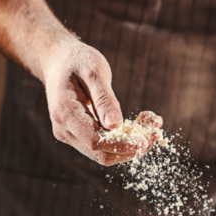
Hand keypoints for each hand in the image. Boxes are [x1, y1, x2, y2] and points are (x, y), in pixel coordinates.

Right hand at [42, 41, 157, 164]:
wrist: (59, 61)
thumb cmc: (77, 61)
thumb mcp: (94, 72)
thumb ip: (104, 99)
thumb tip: (116, 125)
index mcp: (65, 114)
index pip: (95, 141)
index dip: (122, 145)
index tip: (145, 139)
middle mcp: (65, 130)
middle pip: (101, 155)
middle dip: (131, 149)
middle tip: (156, 134)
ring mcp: (70, 135)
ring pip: (104, 154)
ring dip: (131, 146)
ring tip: (153, 126)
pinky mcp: (79, 135)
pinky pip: (103, 145)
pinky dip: (124, 139)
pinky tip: (141, 124)